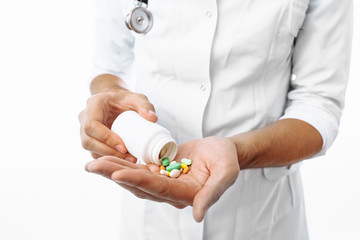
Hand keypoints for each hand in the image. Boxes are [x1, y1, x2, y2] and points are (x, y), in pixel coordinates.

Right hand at [78, 88, 157, 160]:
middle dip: (108, 152)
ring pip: (90, 149)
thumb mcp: (136, 98)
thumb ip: (145, 105)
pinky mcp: (90, 140)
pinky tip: (124, 161)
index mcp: (93, 105)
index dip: (106, 138)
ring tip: (130, 160)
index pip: (91, 125)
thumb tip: (152, 118)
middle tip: (129, 157)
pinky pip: (94, 153)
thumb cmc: (125, 100)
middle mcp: (84, 118)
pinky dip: (108, 159)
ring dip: (108, 157)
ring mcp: (84, 130)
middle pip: (87, 141)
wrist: (117, 102)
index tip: (123, 147)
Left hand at [85, 136, 239, 221]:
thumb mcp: (225, 173)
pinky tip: (108, 158)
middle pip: (139, 184)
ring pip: (135, 177)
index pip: (157, 188)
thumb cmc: (226, 159)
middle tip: (94, 166)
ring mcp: (163, 181)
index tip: (118, 173)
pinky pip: (139, 168)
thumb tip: (198, 215)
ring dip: (114, 170)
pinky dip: (123, 164)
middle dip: (116, 174)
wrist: (223, 152)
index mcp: (184, 193)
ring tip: (93, 163)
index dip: (138, 180)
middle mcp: (170, 191)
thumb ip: (212, 193)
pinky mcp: (160, 170)